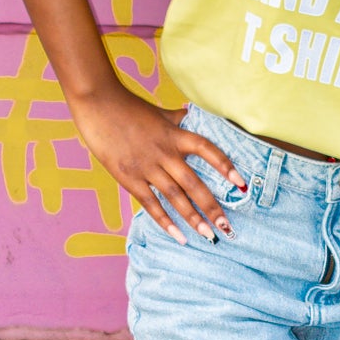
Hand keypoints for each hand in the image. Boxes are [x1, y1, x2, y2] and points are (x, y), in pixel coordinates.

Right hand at [70, 85, 246, 242]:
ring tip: (209, 235)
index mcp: (175, 135)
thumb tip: (192, 115)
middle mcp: (165, 153)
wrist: (97, 104)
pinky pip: (151, 203)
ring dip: (193, 218)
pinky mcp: (129, 177)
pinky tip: (179, 236)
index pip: (208, 150)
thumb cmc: (128, 107)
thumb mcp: (159, 112)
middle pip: (194, 183)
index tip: (241, 184)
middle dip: (212, 207)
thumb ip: (178, 119)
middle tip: (227, 227)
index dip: (225, 166)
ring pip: (175, 197)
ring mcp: (147, 167)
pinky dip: (165, 221)